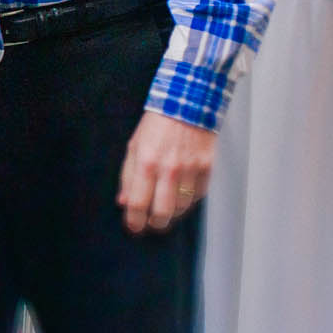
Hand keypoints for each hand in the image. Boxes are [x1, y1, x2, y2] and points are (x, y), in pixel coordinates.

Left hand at [116, 110, 214, 234]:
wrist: (187, 105)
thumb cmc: (156, 127)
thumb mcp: (134, 148)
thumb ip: (128, 177)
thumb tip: (124, 202)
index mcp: (147, 163)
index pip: (138, 203)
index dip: (134, 221)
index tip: (133, 228)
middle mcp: (170, 169)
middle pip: (163, 213)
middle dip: (155, 224)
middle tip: (151, 223)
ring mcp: (192, 169)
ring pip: (183, 208)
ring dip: (173, 214)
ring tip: (165, 209)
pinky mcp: (208, 167)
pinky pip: (198, 195)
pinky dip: (189, 200)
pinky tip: (181, 194)